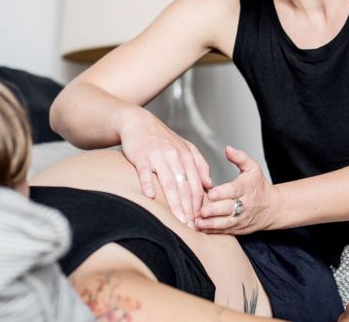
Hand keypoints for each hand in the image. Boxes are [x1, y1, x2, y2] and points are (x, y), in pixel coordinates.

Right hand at [119, 107, 211, 226]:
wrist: (139, 122)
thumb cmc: (162, 139)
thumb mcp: (184, 147)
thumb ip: (199, 164)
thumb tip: (209, 184)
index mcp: (187, 156)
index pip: (196, 184)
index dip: (199, 204)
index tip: (200, 221)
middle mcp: (175, 156)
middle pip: (185, 186)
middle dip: (189, 209)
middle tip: (192, 227)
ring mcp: (158, 156)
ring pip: (169, 182)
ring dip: (175, 203)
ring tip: (178, 220)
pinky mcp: (141, 157)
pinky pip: (145, 172)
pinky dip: (149, 184)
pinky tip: (151, 197)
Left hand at [195, 145, 276, 233]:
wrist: (272, 208)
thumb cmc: (258, 186)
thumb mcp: (253, 168)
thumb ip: (240, 158)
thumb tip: (228, 149)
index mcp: (247, 188)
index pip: (234, 190)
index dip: (222, 193)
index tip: (210, 193)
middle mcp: (245, 205)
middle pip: (229, 208)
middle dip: (214, 211)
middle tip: (201, 211)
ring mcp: (241, 218)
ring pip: (226, 223)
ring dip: (211, 224)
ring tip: (198, 222)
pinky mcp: (238, 229)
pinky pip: (225, 231)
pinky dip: (213, 231)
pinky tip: (201, 229)